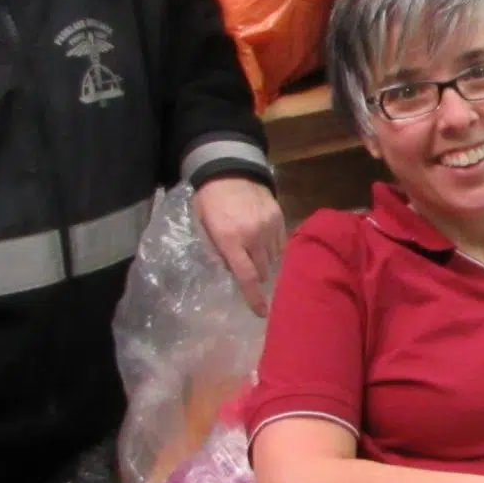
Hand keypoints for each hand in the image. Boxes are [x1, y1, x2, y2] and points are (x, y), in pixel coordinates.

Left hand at [193, 176, 285, 315]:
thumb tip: (228, 270)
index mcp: (230, 239)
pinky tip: (265, 244)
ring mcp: (269, 226)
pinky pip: (281, 244)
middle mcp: (253, 236)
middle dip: (257, 276)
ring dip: (265, 262)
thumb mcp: (202, 226)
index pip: (246, 277)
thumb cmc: (210, 201)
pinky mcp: (279, 217)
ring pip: (274, 259)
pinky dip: (274, 249)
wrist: (230, 170)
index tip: (261, 312)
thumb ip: (214, 250)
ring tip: (257, 255)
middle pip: (262, 271)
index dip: (254, 298)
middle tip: (250, 274)